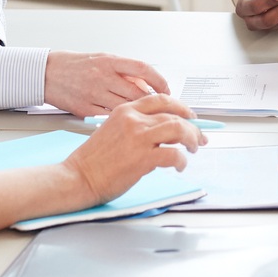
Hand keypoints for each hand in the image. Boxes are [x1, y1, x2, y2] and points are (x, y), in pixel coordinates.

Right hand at [43, 52, 170, 116]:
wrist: (47, 74)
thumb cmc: (76, 65)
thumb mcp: (104, 60)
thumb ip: (125, 72)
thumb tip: (146, 86)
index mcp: (109, 61)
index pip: (142, 69)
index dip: (159, 80)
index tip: (168, 89)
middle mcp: (102, 77)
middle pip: (137, 93)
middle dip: (153, 103)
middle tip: (163, 109)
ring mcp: (93, 94)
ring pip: (125, 108)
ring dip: (139, 114)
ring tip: (147, 117)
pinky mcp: (85, 110)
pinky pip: (109, 118)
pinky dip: (120, 121)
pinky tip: (126, 123)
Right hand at [65, 93, 205, 205]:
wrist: (78, 177)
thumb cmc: (94, 160)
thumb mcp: (113, 130)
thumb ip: (136, 125)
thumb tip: (163, 132)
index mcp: (126, 110)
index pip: (161, 100)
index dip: (180, 106)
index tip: (190, 115)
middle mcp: (133, 119)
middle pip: (174, 114)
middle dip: (192, 126)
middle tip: (199, 136)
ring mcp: (138, 138)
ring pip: (178, 129)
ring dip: (191, 139)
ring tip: (192, 149)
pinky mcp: (142, 158)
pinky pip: (174, 154)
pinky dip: (182, 160)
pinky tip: (180, 166)